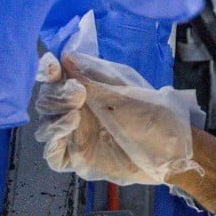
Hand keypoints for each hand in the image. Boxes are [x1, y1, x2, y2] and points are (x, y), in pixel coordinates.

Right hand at [34, 53, 201, 185]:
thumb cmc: (153, 115)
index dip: (49, 71)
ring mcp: (76, 135)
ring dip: (53, 115)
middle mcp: (77, 111)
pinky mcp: (78, 158)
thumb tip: (66, 56)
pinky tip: (69, 126)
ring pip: (45, 126)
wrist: (171, 150)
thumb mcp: (125, 92)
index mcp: (88, 89)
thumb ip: (93, 78)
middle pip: (47, 101)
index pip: (57, 77)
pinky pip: (53, 154)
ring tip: (74, 110)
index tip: (52, 67)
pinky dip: (53, 140)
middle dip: (56, 93)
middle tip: (77, 92)